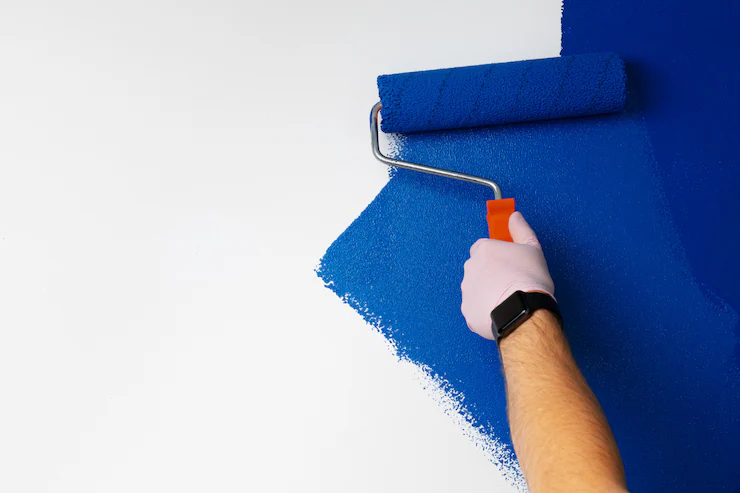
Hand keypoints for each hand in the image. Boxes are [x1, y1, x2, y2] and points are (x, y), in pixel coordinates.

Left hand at [461, 211, 554, 339]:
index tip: (506, 263)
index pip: (483, 247)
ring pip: (475, 289)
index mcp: (484, 250)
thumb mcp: (532, 248)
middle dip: (490, 274)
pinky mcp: (467, 310)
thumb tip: (515, 217)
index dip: (495, 255)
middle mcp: (470, 268)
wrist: (524, 311)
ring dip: (486, 292)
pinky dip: (484, 310)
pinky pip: (474, 308)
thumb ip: (521, 230)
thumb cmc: (529, 279)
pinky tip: (500, 312)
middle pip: (478, 268)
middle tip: (509, 282)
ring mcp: (467, 290)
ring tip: (506, 299)